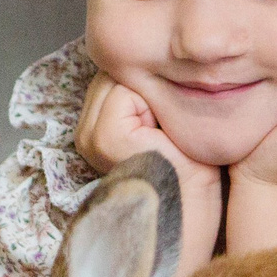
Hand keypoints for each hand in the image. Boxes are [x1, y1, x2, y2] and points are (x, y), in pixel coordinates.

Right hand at [73, 73, 222, 276]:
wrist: (192, 222)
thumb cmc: (188, 178)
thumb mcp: (164, 127)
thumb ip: (147, 97)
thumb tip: (157, 54)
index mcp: (93, 128)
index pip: (116, 73)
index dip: (150, 86)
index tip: (169, 122)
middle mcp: (84, 131)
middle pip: (117, 71)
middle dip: (150, 88)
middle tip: (171, 130)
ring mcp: (90, 134)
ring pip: (122, 77)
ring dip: (154, 96)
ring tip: (169, 135)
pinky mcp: (105, 137)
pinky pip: (128, 91)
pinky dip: (155, 106)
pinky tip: (166, 137)